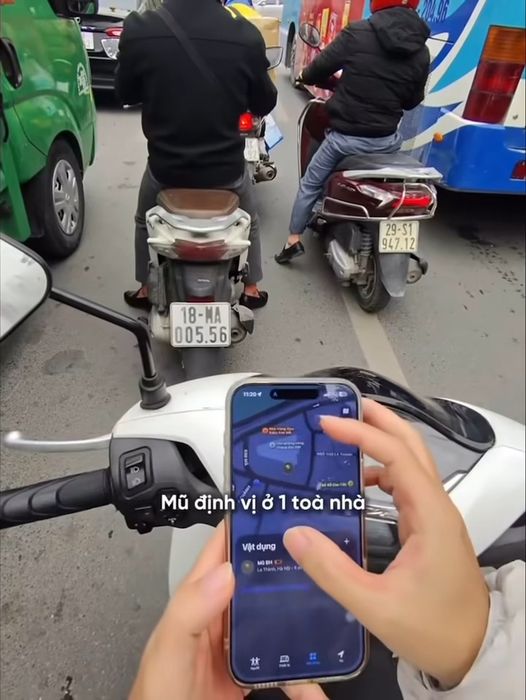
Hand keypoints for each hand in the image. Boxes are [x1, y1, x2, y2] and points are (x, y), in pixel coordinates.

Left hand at [130, 522, 327, 699]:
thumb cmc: (158, 694)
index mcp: (199, 597)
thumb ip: (192, 609)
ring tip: (327, 604)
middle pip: (258, 577)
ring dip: (300, 611)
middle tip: (318, 552)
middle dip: (285, 563)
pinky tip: (314, 671)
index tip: (277, 508)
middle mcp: (221, 614)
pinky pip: (283, 660)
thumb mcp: (170, 646)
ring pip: (275, 613)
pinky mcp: (251, 670)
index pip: (224, 547)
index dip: (246, 523)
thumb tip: (225, 572)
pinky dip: (301, 667)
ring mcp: (237, 642)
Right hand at [284, 399, 489, 689]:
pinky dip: (384, 469)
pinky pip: (407, 483)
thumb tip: (295, 536)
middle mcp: (436, 506)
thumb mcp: (375, 606)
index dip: (361, 434)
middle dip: (378, 420)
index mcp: (429, 514)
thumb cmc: (433, 629)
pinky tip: (361, 481)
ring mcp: (436, 514)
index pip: (396, 454)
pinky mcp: (430, 526)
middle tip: (342, 406)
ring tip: (346, 433)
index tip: (328, 424)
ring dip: (381, 441)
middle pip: (411, 444)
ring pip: (411, 460)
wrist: (475, 650)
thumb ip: (331, 570)